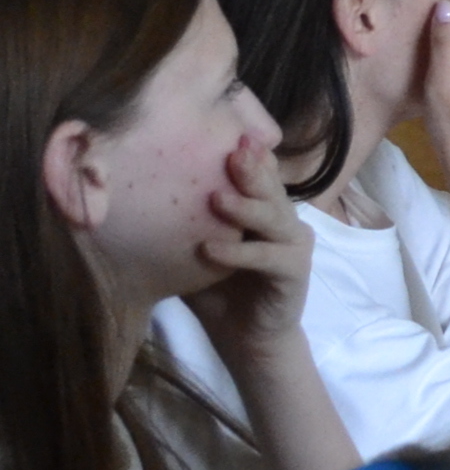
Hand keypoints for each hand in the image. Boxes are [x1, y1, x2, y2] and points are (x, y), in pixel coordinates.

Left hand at [179, 135, 312, 362]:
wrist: (247, 338)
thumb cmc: (218, 290)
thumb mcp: (196, 248)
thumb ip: (185, 223)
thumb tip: (134, 192)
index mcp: (262, 209)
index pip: (258, 173)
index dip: (245, 153)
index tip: (220, 131)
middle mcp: (283, 220)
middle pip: (270, 187)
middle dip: (251, 169)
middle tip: (230, 150)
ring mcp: (292, 244)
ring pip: (275, 216)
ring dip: (246, 207)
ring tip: (216, 198)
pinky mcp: (294, 272)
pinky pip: (267, 257)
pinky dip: (239, 253)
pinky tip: (210, 250)